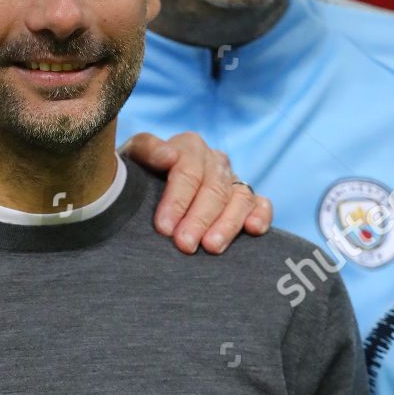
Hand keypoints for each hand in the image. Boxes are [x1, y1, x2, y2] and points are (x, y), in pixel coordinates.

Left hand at [120, 130, 272, 251]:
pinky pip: (261, 204)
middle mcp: (214, 162)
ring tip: (211, 247)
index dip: (177, 199)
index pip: (188, 170)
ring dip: (227, 223)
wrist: (145, 190)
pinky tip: (253, 229)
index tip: (164, 227)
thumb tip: (168, 156)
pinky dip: (260, 215)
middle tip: (184, 245)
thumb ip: (147, 150)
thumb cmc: (138, 177)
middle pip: (214, 188)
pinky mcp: (246, 199)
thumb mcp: (132, 158)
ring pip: (239, 198)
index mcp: (189, 147)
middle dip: (199, 219)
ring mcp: (233, 180)